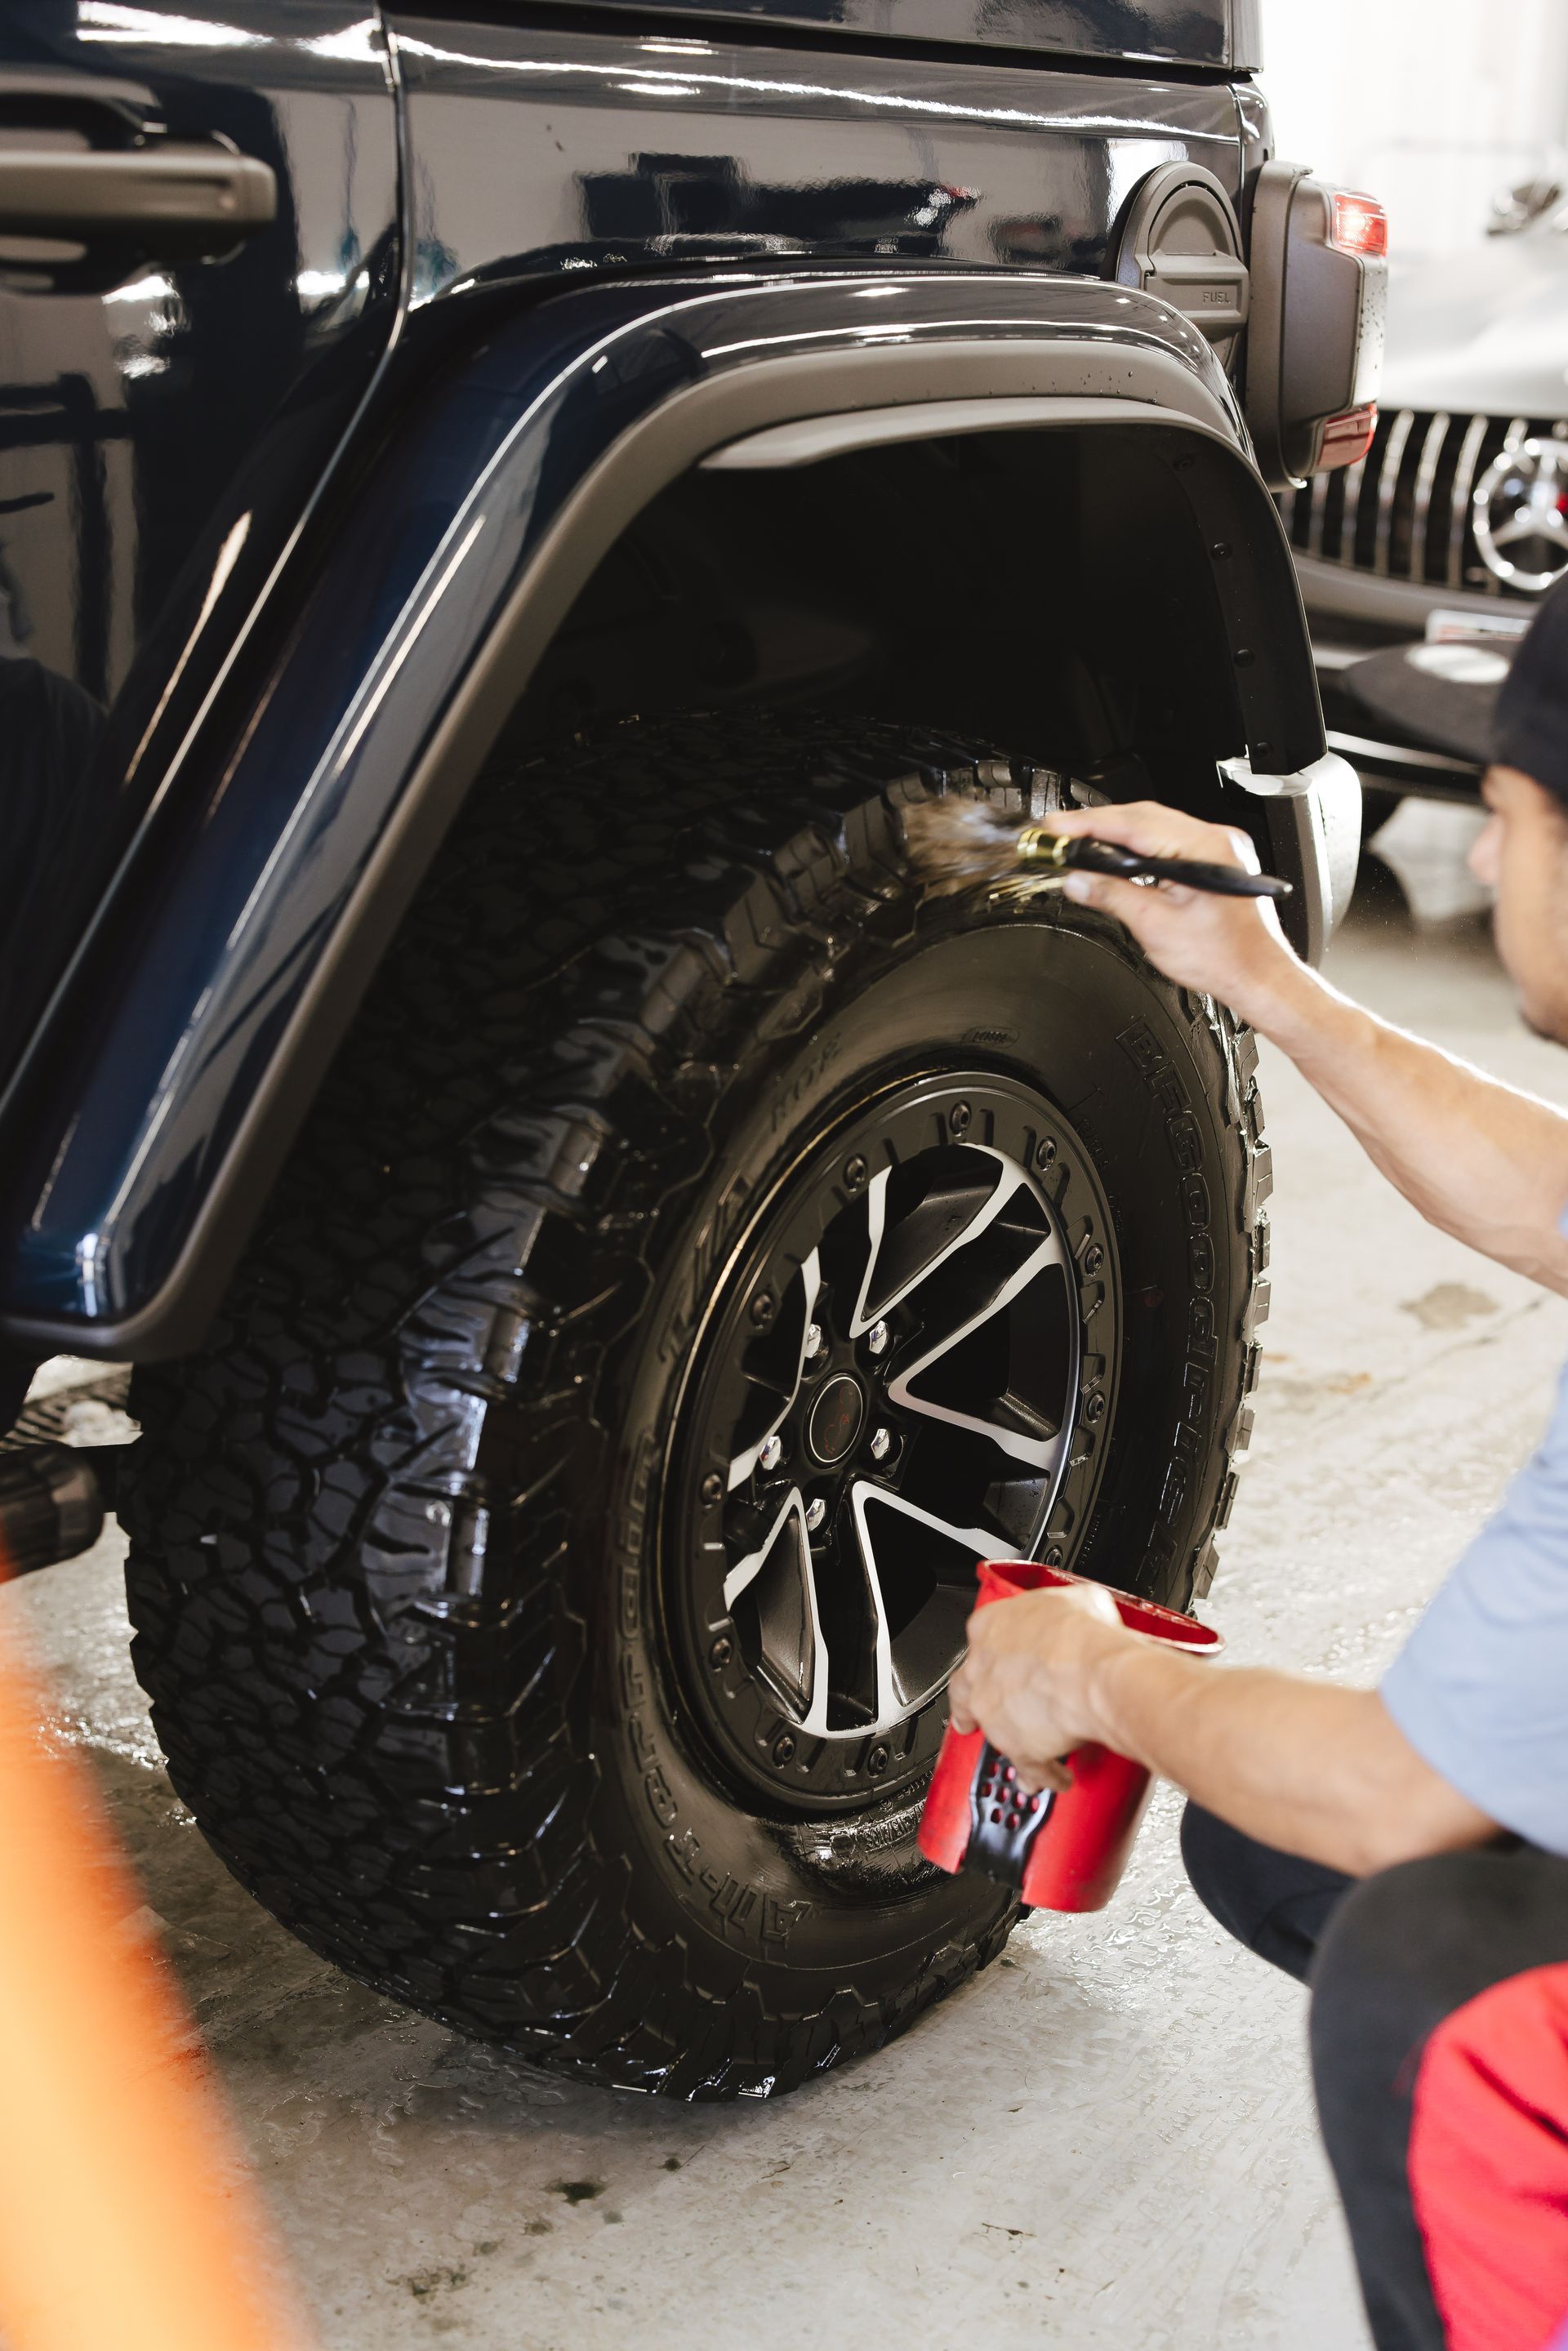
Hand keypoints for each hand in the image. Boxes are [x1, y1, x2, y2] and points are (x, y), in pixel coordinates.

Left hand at [947, 1583, 1129, 1793]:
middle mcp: (982, 1671)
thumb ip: (1067, 1611)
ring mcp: (995, 1713)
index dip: (994, 1651)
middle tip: (979, 1713)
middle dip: (973, 1704)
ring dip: (1012, 1744)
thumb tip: (1084, 1613)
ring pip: (995, 1734)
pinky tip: (1057, 1777)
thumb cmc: (1080, 1635)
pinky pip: (1030, 1767)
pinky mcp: (1017, 1748)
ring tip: (1031, 1751)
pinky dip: (1045, 1774)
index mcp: (989, 1628)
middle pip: (967, 1691)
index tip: (1004, 1656)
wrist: (1090, 1671)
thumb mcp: (1079, 1600)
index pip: (981, 1639)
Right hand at [1048, 802, 1300, 1021]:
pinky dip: (1140, 847)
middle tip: (1060, 837)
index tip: (1057, 827)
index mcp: (1203, 848)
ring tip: (1082, 846)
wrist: (1256, 976)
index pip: (1132, 824)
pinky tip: (1120, 856)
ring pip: (1156, 826)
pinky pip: (1170, 841)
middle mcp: (1215, 840)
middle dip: (1098, 825)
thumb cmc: (1223, 957)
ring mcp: (1218, 848)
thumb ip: (1111, 895)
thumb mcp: (1154, 926)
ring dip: (1117, 835)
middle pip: (1143, 818)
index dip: (1088, 824)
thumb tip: (1078, 880)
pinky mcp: (1216, 861)